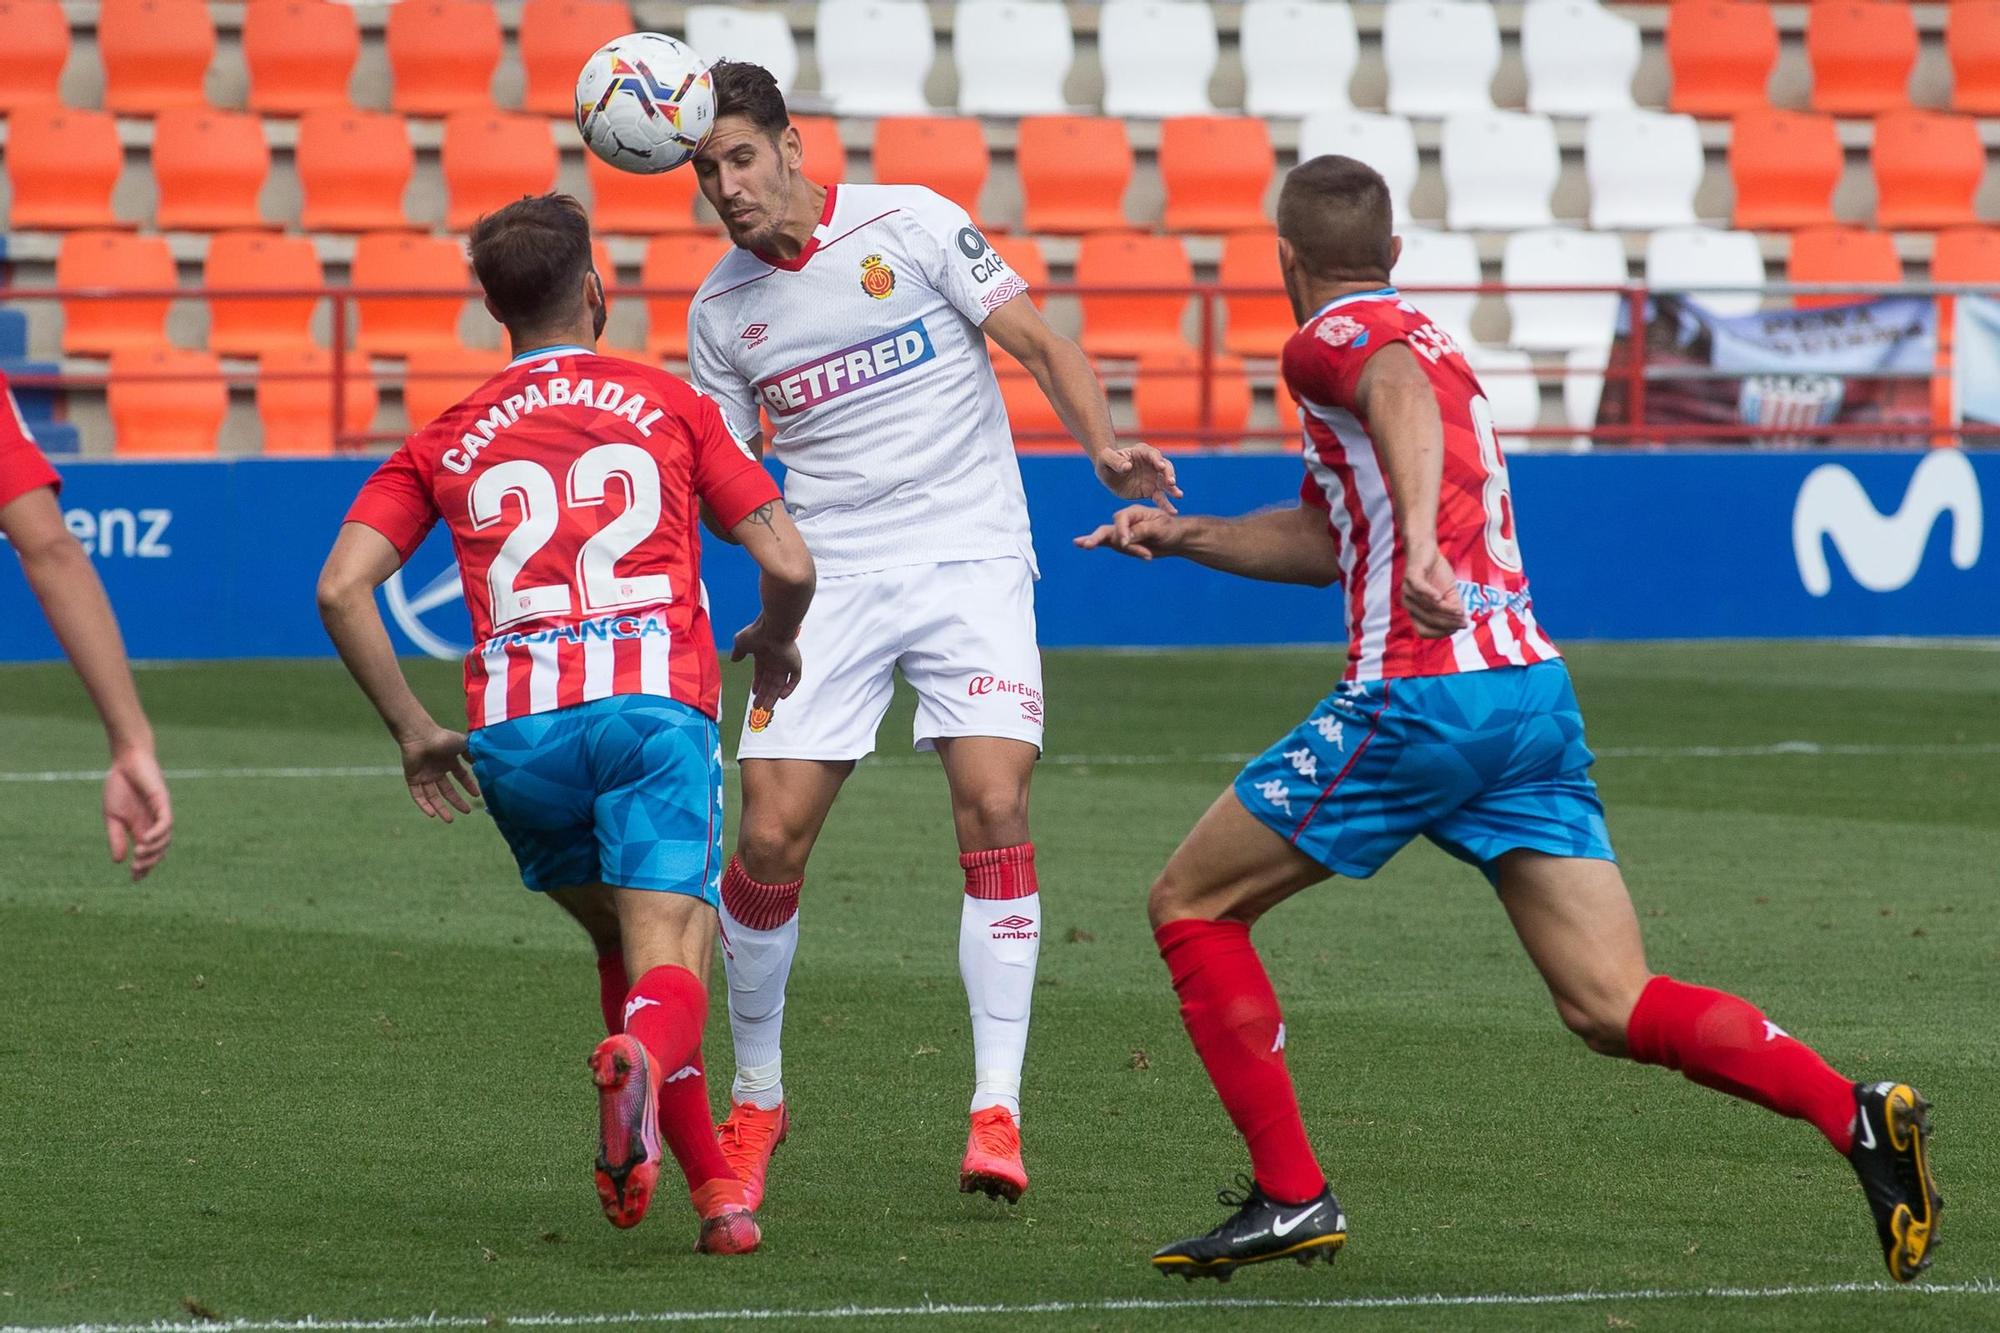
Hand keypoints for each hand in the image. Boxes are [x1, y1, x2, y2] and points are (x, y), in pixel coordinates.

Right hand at [104, 744, 171, 881]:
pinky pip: (166, 823)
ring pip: (165, 839)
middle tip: (137, 869)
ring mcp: (160, 814)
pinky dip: (158, 834)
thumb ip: (117, 837)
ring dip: (154, 850)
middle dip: (149, 862)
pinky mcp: (163, 803)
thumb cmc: (120, 786)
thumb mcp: (113, 817)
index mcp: (142, 828)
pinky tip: (145, 840)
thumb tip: (119, 861)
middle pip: (160, 850)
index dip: (144, 867)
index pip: (148, 853)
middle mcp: (154, 823)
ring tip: (139, 854)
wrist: (126, 762)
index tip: (135, 878)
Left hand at [399, 723, 480, 822]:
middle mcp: (437, 770)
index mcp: (448, 761)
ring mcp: (424, 775)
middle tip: (467, 811)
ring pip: (433, 796)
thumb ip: (473, 754)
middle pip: (447, 790)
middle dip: (456, 801)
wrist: (421, 736)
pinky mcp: (412, 779)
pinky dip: (424, 805)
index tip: (477, 796)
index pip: (460, 777)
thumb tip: (481, 764)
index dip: (469, 786)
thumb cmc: (443, 738)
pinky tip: (432, 814)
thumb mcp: (463, 745)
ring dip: (441, 808)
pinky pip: (418, 795)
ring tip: (450, 820)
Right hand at [731, 616, 803, 716]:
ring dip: (773, 696)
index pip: (762, 673)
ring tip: (766, 709)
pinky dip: (789, 688)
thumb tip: (733, 659)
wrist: (773, 627)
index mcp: (764, 655)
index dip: (758, 684)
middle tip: (758, 707)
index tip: (754, 693)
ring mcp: (785, 663)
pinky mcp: (795, 664)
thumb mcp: (741, 642)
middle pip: (770, 682)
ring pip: (780, 684)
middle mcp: (775, 660)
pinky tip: (781, 697)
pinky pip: (795, 679)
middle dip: (764, 695)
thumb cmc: (757, 632)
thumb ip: (738, 652)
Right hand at [1073, 505, 1185, 560]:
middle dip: (1097, 538)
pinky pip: (1113, 547)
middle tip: (1087, 545)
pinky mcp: (1122, 544)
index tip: (1126, 542)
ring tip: (1142, 553)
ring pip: (1113, 544)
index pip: (1120, 519)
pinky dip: (1105, 548)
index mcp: (1134, 512)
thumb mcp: (1160, 528)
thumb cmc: (1171, 529)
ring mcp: (1121, 534)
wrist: (1176, 539)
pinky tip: (1080, 543)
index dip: (1121, 531)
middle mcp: (1125, 522)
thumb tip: (1125, 538)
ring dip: (1131, 551)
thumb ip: (1142, 531)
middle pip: (1107, 530)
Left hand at [1094, 442, 1183, 514]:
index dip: (1157, 460)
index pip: (1152, 454)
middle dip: (1169, 474)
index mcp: (1141, 452)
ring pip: (1166, 483)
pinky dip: (1166, 504)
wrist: (1107, 474)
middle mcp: (1151, 464)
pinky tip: (1172, 512)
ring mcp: (1153, 478)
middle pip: (1164, 467)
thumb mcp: (1105, 459)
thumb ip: (1115, 461)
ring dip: (1172, 489)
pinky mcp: (1151, 491)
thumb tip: (1127, 467)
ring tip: (1178, 495)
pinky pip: (1160, 497)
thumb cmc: (1105, 463)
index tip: (1161, 466)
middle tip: (1171, 482)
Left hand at [1401, 542, 1467, 638]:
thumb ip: (1453, 607)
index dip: (1441, 632)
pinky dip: (1430, 595)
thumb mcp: (1449, 593)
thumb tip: (1463, 621)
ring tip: (1459, 610)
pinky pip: (1419, 589)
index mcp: (1415, 611)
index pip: (1424, 631)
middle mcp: (1409, 605)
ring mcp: (1408, 591)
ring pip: (1427, 607)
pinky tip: (1441, 597)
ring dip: (1445, 610)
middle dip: (1448, 622)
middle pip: (1428, 620)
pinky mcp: (1410, 577)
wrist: (1427, 549)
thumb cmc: (1437, 572)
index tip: (1457, 629)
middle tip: (1464, 621)